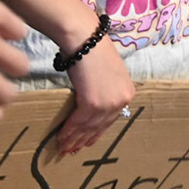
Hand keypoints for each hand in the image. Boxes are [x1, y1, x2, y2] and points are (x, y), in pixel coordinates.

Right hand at [47, 32, 135, 156]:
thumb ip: (104, 90)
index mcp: (127, 93)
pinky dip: (68, 131)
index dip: (96, 133)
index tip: (86, 142)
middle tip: (71, 150)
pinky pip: (78, 121)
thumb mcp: (106, 72)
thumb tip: (91, 103)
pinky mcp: (93, 102)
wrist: (84, 38)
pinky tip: (61, 138)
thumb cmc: (91, 49)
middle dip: (83, 140)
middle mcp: (121, 100)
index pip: (111, 119)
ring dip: (73, 139)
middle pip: (99, 126)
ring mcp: (108, 103)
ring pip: (88, 126)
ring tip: (63, 148)